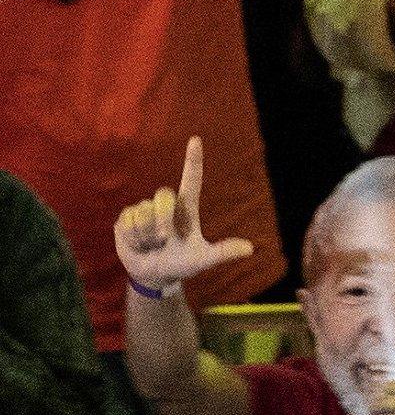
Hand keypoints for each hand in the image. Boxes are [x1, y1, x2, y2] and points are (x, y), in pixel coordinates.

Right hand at [114, 137, 254, 293]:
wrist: (154, 275)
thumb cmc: (182, 264)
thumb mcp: (203, 260)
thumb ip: (223, 253)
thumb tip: (250, 249)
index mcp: (187, 209)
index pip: (191, 180)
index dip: (193, 160)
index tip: (196, 139)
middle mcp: (166, 205)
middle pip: (163, 196)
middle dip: (162, 221)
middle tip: (165, 240)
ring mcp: (144, 209)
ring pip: (142, 214)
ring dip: (147, 235)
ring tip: (151, 244)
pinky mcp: (125, 218)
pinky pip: (127, 222)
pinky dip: (133, 238)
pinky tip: (137, 244)